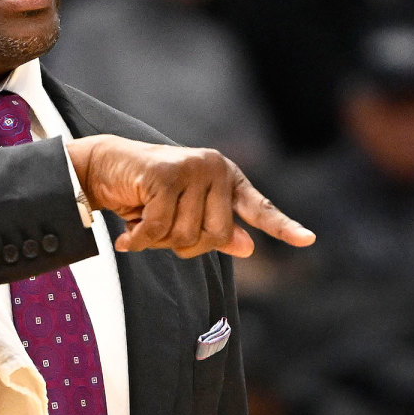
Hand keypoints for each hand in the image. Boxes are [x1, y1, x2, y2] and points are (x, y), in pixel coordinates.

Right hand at [66, 135, 314, 258]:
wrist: (105, 167)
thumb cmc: (147, 194)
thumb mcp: (184, 215)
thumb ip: (216, 230)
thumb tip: (249, 246)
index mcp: (226, 178)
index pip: (260, 207)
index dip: (283, 227)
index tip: (308, 240)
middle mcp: (214, 168)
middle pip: (215, 236)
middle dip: (183, 244)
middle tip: (159, 230)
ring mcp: (191, 169)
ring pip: (185, 235)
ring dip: (157, 240)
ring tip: (143, 220)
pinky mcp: (166, 175)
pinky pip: (160, 228)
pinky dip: (140, 240)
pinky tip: (128, 235)